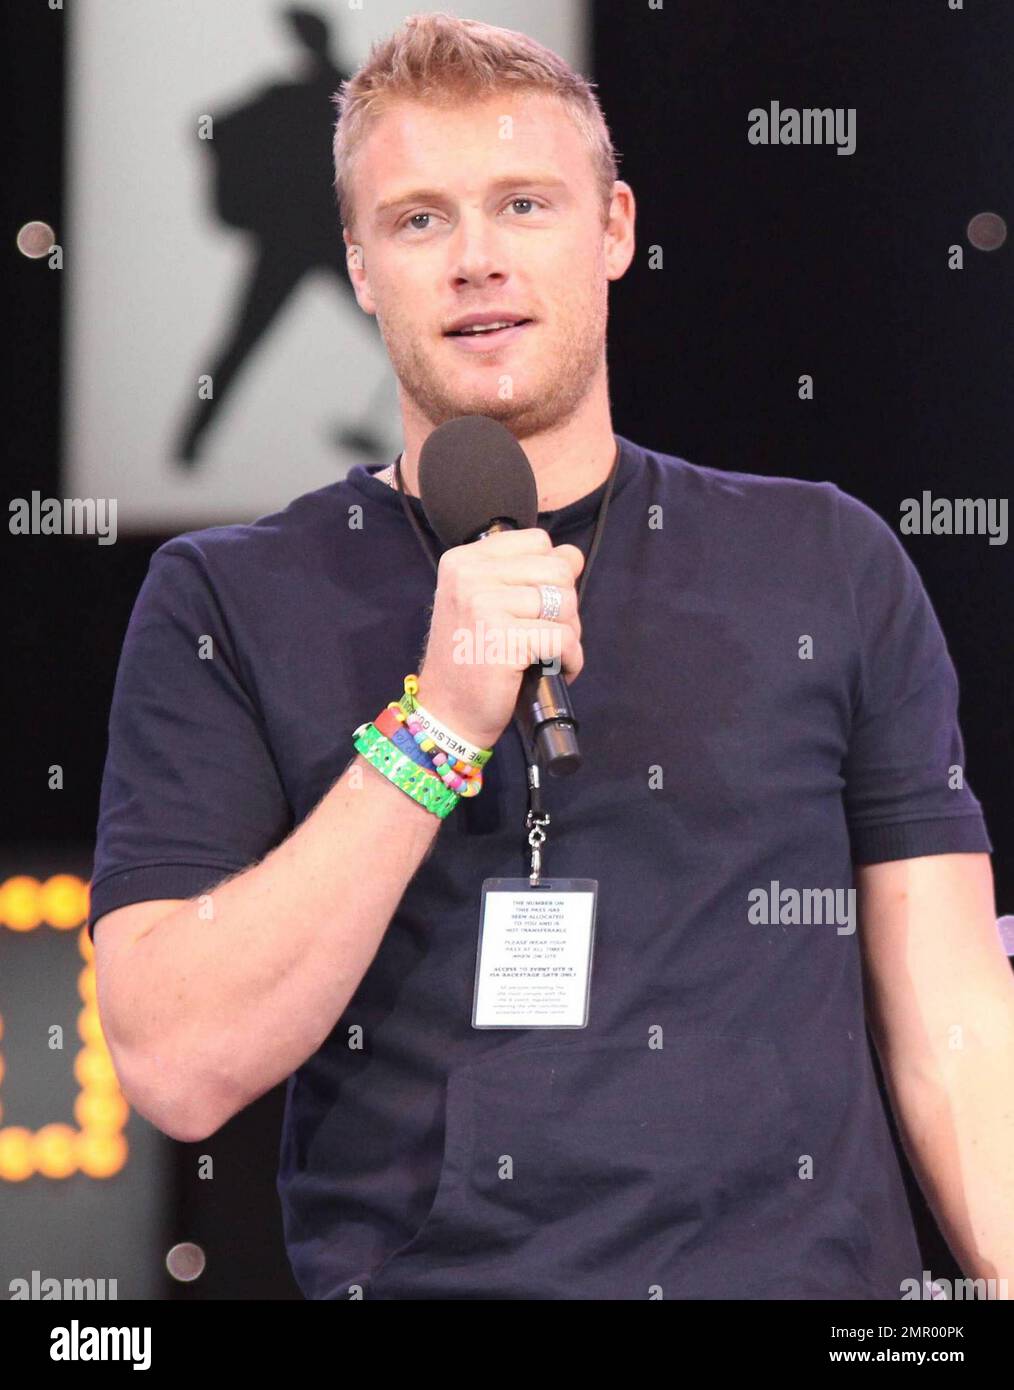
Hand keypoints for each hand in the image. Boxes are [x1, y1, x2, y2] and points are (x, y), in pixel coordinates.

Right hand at [414, 528, 584, 749]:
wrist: (448, 712)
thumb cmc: (473, 660)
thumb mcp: (489, 603)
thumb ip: (527, 574)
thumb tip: (573, 555)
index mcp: (464, 560)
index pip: (537, 541)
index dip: (550, 575)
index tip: (534, 607)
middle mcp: (469, 575)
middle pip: (558, 569)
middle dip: (564, 606)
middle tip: (545, 635)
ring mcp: (484, 604)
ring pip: (566, 602)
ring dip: (569, 633)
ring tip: (546, 653)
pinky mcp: (503, 638)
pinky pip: (564, 637)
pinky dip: (571, 659)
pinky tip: (555, 670)